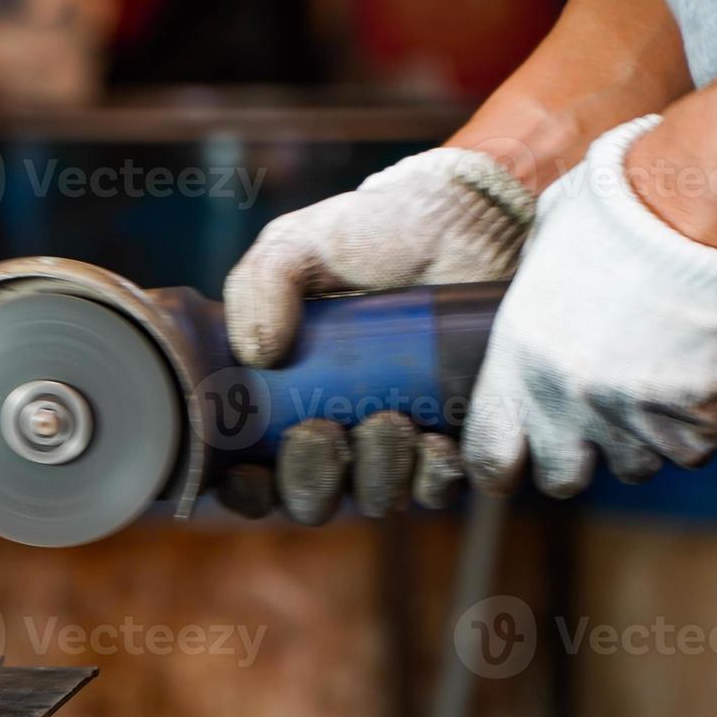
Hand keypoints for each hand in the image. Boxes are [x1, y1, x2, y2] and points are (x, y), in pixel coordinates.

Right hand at [221, 147, 534, 523]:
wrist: (469, 218)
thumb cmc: (373, 232)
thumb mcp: (296, 245)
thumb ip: (259, 285)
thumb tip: (258, 355)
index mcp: (286, 397)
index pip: (251, 473)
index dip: (246, 488)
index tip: (251, 472)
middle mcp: (338, 429)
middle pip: (310, 499)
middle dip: (310, 478)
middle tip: (323, 430)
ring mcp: (398, 439)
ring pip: (374, 497)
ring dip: (374, 474)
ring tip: (388, 422)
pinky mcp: (459, 437)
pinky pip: (441, 487)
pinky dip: (433, 475)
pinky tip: (435, 440)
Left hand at [462, 116, 716, 495]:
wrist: (692, 208)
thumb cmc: (616, 211)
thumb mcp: (544, 253)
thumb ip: (532, 303)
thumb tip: (531, 311)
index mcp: (514, 361)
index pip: (487, 454)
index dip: (500, 466)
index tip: (512, 463)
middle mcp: (560, 399)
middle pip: (561, 477)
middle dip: (579, 456)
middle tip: (595, 421)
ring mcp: (624, 413)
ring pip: (632, 466)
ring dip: (643, 438)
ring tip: (653, 384)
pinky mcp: (686, 415)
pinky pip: (689, 450)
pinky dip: (697, 424)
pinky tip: (696, 380)